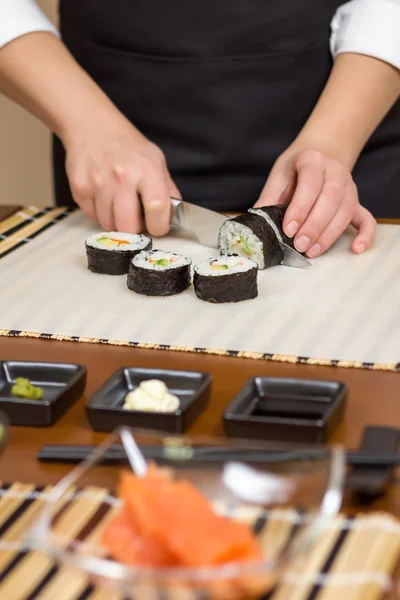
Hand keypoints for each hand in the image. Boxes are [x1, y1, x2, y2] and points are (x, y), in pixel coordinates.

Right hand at [64, 111, 179, 235]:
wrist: (92, 126)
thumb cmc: (128, 147)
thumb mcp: (156, 161)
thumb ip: (167, 190)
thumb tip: (173, 218)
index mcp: (147, 170)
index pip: (157, 209)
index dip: (159, 226)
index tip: (157, 226)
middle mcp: (121, 177)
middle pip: (129, 227)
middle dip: (135, 229)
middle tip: (136, 219)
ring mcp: (98, 184)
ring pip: (109, 225)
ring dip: (116, 222)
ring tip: (119, 205)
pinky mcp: (80, 189)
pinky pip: (93, 217)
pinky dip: (101, 214)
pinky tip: (105, 198)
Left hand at [254, 147, 375, 256]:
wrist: (319, 154)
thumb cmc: (294, 170)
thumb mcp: (278, 177)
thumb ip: (268, 200)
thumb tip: (255, 227)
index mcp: (312, 161)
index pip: (310, 183)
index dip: (300, 208)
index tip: (289, 229)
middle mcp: (335, 171)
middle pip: (331, 198)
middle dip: (314, 225)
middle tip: (299, 245)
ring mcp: (349, 187)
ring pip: (346, 211)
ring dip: (329, 234)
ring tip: (312, 251)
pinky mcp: (357, 202)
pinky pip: (366, 219)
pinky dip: (365, 235)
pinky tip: (356, 249)